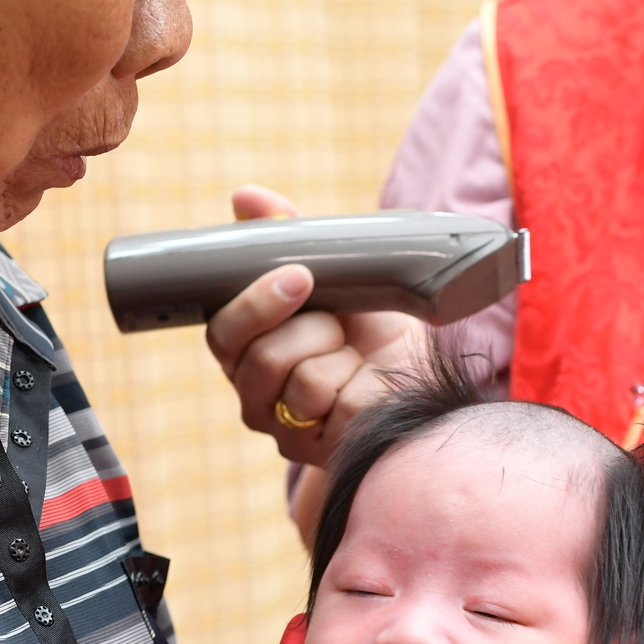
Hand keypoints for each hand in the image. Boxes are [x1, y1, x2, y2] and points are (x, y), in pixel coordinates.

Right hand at [205, 185, 432, 468]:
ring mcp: (278, 424)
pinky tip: (361, 381)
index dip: (251, 301)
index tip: (297, 274)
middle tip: (329, 308)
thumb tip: (244, 196)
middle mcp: (253, 390)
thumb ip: (289, 238)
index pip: (222, 330)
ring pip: (282, 370)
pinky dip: (347, 379)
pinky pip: (313, 396)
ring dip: (329, 349)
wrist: (421, 384)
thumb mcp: (338, 277)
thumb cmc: (376, 333)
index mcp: (248, 350)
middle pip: (244, 352)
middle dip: (291, 320)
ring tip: (352, 351)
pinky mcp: (306, 447)